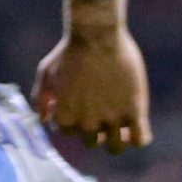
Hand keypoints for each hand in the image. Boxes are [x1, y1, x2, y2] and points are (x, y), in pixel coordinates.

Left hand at [33, 26, 151, 152]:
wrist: (96, 33)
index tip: (76, 104)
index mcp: (66, 116)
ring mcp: (112, 119)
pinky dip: (138, 138)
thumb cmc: (69, 50)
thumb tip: (44, 121)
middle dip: (92, 128)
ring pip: (116, 147)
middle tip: (97, 108)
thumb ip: (41, 98)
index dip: (70, 118)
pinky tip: (134, 122)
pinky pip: (141, 139)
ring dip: (115, 139)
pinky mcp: (134, 110)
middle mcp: (88, 123)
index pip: (67, 132)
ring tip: (116, 121)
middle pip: (92, 141)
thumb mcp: (46, 71)